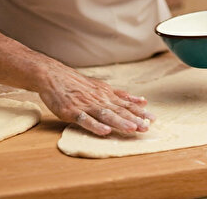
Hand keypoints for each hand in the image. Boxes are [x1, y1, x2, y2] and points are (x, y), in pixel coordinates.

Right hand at [37, 63, 154, 135]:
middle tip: (146, 127)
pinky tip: (105, 131)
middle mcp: (99, 99)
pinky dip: (95, 125)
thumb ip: (122, 95)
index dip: (140, 112)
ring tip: (132, 129)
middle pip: (119, 110)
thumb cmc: (78, 84)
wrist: (53, 76)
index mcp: (107, 95)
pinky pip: (85, 119)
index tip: (153, 119)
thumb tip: (143, 101)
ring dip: (120, 122)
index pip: (127, 104)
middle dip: (134, 119)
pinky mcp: (71, 111)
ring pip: (105, 114)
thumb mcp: (102, 87)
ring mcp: (85, 105)